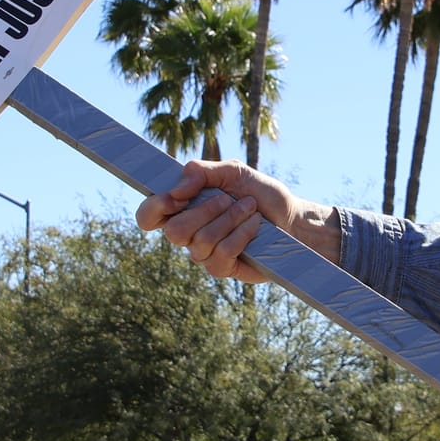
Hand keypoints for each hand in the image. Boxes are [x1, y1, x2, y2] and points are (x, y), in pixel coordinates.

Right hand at [135, 160, 336, 282]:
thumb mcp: (233, 171)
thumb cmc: (260, 194)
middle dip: (204, 211)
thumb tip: (177, 188)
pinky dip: (242, 234)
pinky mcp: (223, 269)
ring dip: (230, 219)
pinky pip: (222, 254)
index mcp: (184, 208)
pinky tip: (255, 226)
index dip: (153, 208)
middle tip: (227, 199)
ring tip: (249, 209)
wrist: (291, 218)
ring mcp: (204, 254)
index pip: (148, 216)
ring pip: (201, 241)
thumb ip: (202, 171)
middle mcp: (189, 234)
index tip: (175, 197)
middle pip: (173, 231)